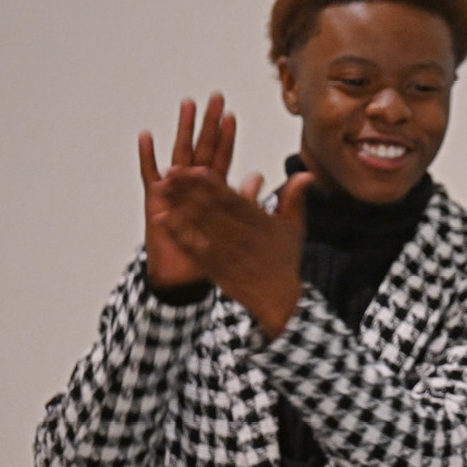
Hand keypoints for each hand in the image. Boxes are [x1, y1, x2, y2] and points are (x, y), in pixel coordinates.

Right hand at [139, 95, 235, 288]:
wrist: (184, 276)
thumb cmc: (210, 251)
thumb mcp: (235, 225)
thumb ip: (248, 200)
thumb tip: (262, 176)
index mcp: (213, 191)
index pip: (222, 157)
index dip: (227, 137)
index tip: (232, 115)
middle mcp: (192, 186)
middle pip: (202, 147)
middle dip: (208, 123)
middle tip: (214, 97)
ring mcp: (173, 190)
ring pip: (179, 154)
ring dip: (184, 129)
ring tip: (187, 105)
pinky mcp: (156, 200)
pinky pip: (150, 175)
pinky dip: (149, 156)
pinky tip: (147, 136)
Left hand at [157, 169, 314, 338]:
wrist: (278, 299)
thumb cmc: (284, 261)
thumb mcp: (294, 227)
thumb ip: (294, 198)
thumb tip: (306, 173)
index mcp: (258, 223)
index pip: (231, 198)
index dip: (211, 183)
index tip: (195, 167)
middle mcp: (239, 236)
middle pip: (209, 208)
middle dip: (188, 188)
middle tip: (170, 171)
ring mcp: (224, 252)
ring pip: (197, 224)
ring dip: (177, 204)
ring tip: (161, 187)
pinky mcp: (213, 266)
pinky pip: (190, 246)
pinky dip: (175, 231)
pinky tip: (161, 218)